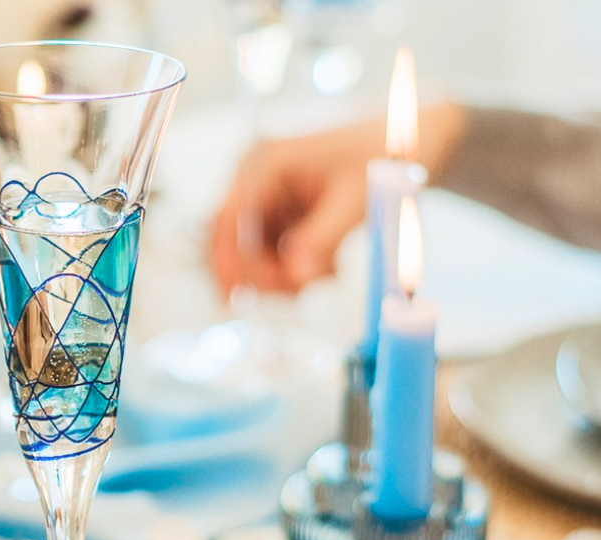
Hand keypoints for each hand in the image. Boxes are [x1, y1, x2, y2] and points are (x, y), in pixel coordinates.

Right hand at [210, 102, 466, 295]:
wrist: (415, 139)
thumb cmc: (384, 154)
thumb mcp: (355, 199)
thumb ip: (323, 240)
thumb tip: (298, 277)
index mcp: (265, 164)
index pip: (227, 222)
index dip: (230, 263)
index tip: (240, 298)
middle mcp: (257, 181)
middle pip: (235, 245)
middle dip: (263, 275)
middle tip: (301, 289)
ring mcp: (268, 200)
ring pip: (254, 257)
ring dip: (283, 276)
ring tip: (327, 271)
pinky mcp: (283, 216)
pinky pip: (274, 257)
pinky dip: (296, 270)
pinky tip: (326, 264)